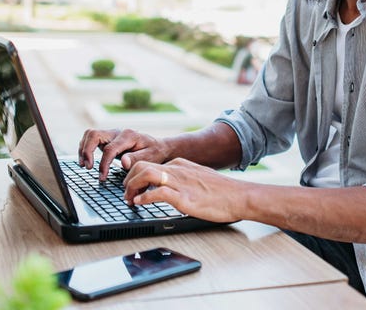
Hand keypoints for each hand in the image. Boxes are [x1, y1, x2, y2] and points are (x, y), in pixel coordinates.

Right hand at [78, 128, 169, 180]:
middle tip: (88, 167)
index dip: (103, 164)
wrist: (158, 146)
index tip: (102, 177)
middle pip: (94, 134)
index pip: (109, 149)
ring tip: (85, 165)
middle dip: (87, 151)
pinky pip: (92, 139)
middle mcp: (118, 132)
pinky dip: (86, 148)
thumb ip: (136, 158)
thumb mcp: (150, 157)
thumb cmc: (155, 152)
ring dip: (84, 149)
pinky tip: (87, 160)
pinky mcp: (108, 138)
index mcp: (128, 136)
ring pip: (90, 134)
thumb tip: (123, 162)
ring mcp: (112, 134)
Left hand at [123, 158, 242, 222]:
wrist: (239, 196)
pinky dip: (144, 198)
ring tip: (130, 199)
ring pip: (145, 174)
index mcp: (180, 164)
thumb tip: (166, 190)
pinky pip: (158, 192)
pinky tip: (140, 204)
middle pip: (141, 165)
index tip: (131, 189)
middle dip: (128, 180)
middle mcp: (177, 169)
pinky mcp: (185, 197)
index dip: (134, 176)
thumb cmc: (221, 192)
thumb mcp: (197, 179)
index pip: (148, 163)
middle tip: (126, 195)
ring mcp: (180, 182)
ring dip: (131, 186)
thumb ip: (181, 180)